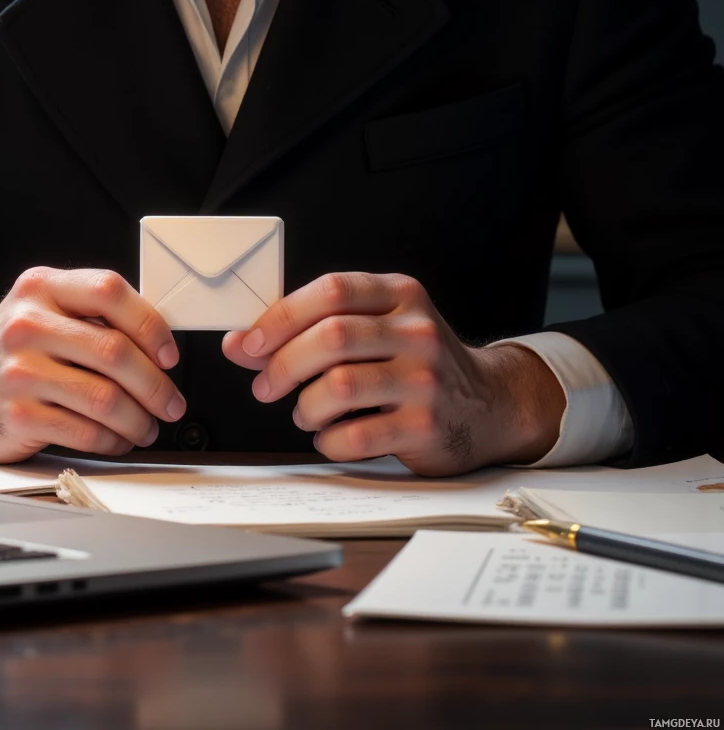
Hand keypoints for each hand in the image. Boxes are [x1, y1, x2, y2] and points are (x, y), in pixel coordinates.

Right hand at [0, 267, 185, 461]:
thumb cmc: (11, 351)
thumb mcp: (41, 309)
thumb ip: (89, 313)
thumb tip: (157, 339)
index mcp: (42, 287)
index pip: (109, 291)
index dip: (150, 325)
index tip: (169, 354)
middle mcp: (27, 323)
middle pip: (114, 351)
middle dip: (155, 384)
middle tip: (171, 402)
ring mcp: (19, 371)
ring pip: (105, 398)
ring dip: (139, 419)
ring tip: (148, 426)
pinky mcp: (18, 415)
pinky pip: (84, 432)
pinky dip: (112, 441)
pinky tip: (118, 440)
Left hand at [222, 272, 564, 473]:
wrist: (489, 404)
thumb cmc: (418, 362)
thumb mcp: (382, 325)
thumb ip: (317, 326)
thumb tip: (241, 343)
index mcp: (400, 294)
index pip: (331, 290)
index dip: (281, 316)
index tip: (250, 343)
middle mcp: (416, 331)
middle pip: (331, 337)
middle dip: (282, 365)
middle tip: (265, 386)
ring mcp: (424, 379)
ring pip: (338, 386)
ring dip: (304, 406)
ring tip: (304, 413)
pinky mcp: (426, 426)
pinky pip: (356, 435)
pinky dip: (329, 440)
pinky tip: (331, 437)